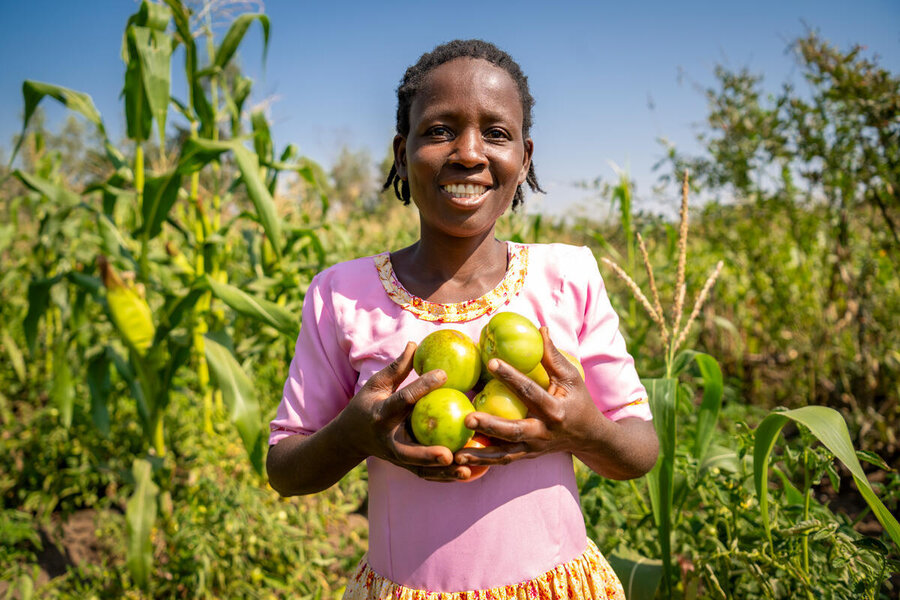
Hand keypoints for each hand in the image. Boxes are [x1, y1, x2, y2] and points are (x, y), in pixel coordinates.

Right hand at [343, 342, 474, 481]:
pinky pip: (426, 474)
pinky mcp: (404, 466)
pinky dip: (444, 477)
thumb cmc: (367, 404)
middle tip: (448, 454)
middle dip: (426, 455)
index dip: (422, 386)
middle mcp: (388, 439)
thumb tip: (415, 343)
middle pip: (407, 451)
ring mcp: (395, 456)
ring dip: (441, 473)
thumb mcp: (377, 384)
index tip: (444, 374)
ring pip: (419, 469)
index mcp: (381, 414)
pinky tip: (467, 473)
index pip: (403, 399)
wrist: (350, 437)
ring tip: (465, 470)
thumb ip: (397, 368)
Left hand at [454, 327, 658, 479]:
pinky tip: (460, 458)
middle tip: (467, 417)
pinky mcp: (526, 456)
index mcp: (555, 410)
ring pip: (505, 454)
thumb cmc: (578, 401)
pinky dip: (482, 462)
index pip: (530, 392)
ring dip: (480, 454)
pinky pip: (502, 461)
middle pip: (513, 431)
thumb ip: (553, 356)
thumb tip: (540, 328)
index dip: (511, 377)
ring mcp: (533, 448)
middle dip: (490, 425)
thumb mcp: (571, 378)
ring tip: (456, 452)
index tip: (491, 362)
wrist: (589, 437)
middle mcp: (543, 433)